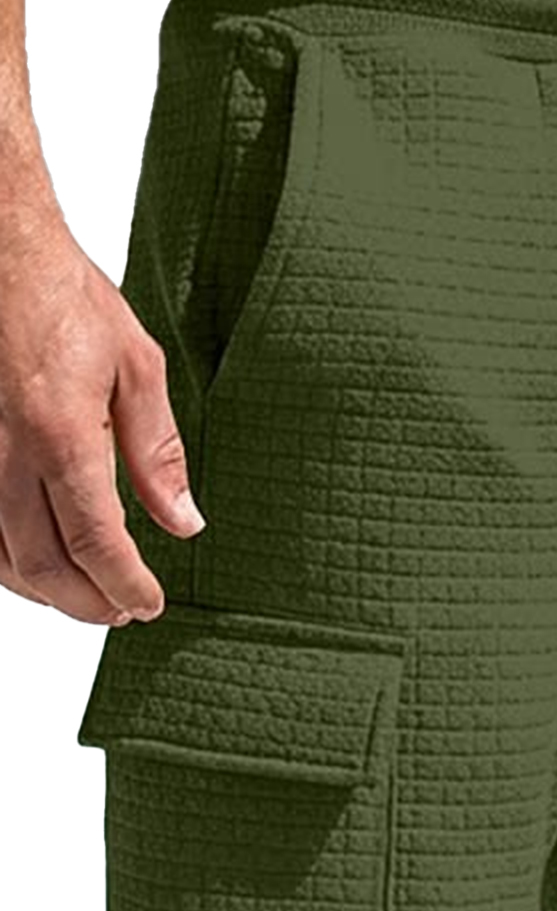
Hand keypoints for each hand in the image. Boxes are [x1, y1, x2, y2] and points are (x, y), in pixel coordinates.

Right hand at [0, 215, 204, 624]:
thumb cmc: (63, 298)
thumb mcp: (136, 366)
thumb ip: (157, 452)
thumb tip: (184, 521)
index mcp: (60, 435)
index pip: (96, 542)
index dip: (125, 585)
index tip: (149, 603)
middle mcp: (5, 455)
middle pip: (44, 564)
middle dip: (88, 602)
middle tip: (124, 612)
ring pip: (2, 557)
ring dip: (46, 590)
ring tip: (89, 597)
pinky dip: (8, 562)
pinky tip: (37, 565)